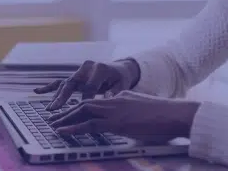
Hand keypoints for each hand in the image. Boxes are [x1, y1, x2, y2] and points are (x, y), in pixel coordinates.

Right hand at [33, 59, 138, 110]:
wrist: (118, 68)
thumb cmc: (120, 79)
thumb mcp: (122, 85)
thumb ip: (114, 92)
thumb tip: (106, 98)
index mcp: (99, 69)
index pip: (90, 86)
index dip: (86, 99)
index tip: (81, 110)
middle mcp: (86, 68)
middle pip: (72, 83)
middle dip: (63, 96)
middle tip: (55, 108)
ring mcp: (78, 71)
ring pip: (64, 83)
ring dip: (56, 96)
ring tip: (49, 108)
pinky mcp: (74, 76)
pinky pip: (60, 81)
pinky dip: (49, 87)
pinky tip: (37, 91)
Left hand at [46, 90, 198, 140]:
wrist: (175, 114)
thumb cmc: (165, 118)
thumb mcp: (142, 112)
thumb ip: (130, 114)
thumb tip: (124, 123)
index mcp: (121, 97)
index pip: (95, 101)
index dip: (79, 107)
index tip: (68, 114)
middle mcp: (115, 100)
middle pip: (84, 104)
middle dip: (66, 112)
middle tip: (53, 119)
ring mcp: (115, 110)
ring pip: (82, 111)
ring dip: (65, 119)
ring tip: (52, 125)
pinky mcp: (116, 122)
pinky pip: (89, 124)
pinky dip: (73, 127)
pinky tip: (62, 131)